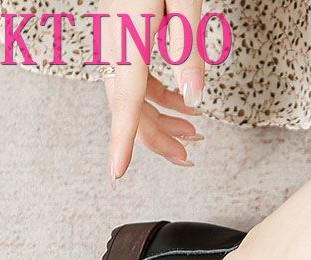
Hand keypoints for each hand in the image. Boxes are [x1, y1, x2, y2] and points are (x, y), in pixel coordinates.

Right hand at [100, 0, 204, 182]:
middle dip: (157, 139)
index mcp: (129, 38)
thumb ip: (189, 49)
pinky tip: (183, 104)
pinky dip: (160, 96)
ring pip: (133, 95)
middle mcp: (116, 43)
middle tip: (188, 160)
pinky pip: (137, 76)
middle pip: (130, 106)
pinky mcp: (125, 33)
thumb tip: (194, 99)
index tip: (116, 175)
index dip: (121, 142)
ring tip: (195, 138)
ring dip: (162, 120)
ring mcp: (118, 39)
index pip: (124, 103)